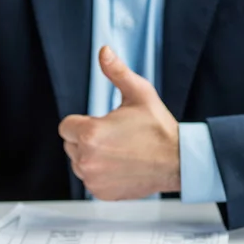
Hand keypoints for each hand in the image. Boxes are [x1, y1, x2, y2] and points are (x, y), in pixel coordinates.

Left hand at [59, 46, 180, 199]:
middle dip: (86, 139)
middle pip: (70, 145)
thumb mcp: (139, 93)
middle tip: (114, 137)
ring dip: (91, 157)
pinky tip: (120, 166)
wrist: (177, 161)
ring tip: (119, 152)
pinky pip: (89, 180)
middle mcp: (87, 159)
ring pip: (78, 163)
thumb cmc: (158, 128)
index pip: (66, 127)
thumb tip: (104, 51)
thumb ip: (117, 72)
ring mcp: (93, 178)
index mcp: (90, 133)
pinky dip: (100, 174)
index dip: (82, 123)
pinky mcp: (100, 193)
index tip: (101, 123)